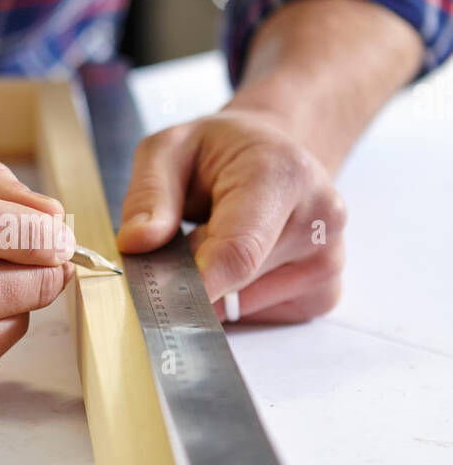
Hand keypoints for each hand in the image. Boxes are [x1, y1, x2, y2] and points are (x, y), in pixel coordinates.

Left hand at [117, 107, 346, 322]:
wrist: (279, 153)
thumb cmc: (224, 151)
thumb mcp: (170, 148)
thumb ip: (149, 193)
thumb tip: (136, 243)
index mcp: (282, 175)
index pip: (239, 251)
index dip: (196, 285)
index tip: (159, 302)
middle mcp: (320, 219)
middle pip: (234, 282)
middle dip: (191, 276)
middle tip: (178, 244)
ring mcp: (328, 261)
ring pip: (242, 305)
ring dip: (215, 287)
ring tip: (218, 240)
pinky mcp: (324, 293)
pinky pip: (260, 315)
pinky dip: (237, 298)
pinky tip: (242, 262)